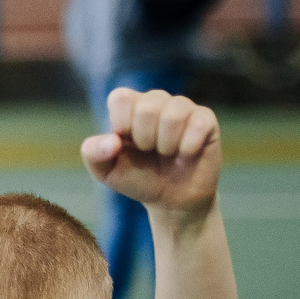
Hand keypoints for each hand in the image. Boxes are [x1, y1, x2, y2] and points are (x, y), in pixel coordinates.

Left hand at [82, 88, 220, 215]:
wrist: (171, 200)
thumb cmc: (137, 179)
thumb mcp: (106, 172)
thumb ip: (93, 154)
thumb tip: (113, 140)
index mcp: (130, 106)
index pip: (121, 98)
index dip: (122, 125)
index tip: (126, 145)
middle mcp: (156, 101)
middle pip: (148, 107)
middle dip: (145, 139)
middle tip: (150, 152)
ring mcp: (183, 108)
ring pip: (173, 115)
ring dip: (166, 145)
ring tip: (167, 154)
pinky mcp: (206, 120)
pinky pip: (198, 124)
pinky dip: (188, 148)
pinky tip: (185, 156)